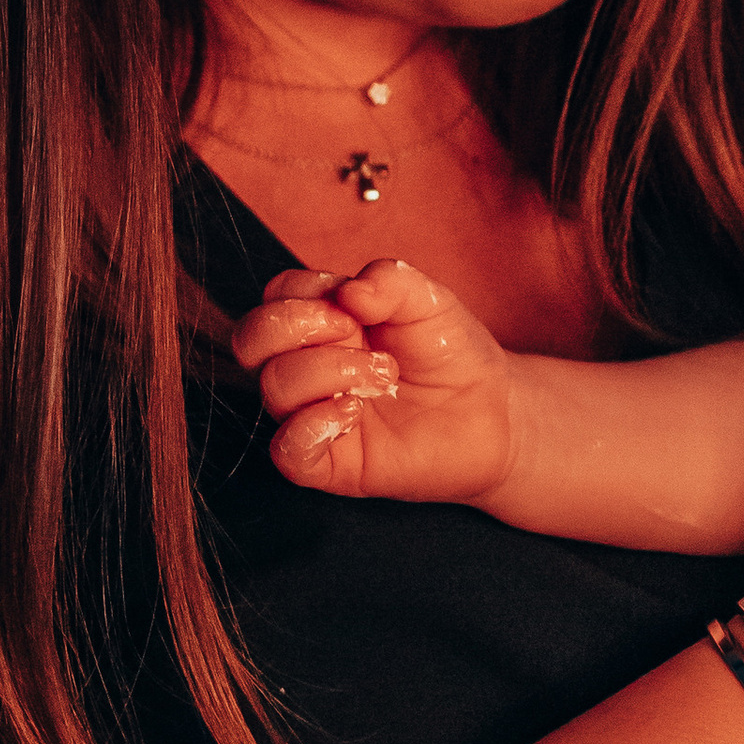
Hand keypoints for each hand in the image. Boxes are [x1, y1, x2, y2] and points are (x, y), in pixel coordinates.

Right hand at [232, 260, 514, 502]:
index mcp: (321, 323)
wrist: (492, 413)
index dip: (304, 293)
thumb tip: (348, 291)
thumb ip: (390, 280)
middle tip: (353, 332)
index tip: (356, 304)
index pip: (275, 296)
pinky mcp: (330, 462)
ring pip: (274, 387)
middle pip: (252, 338)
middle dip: (295, 326)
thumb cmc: (451, 354)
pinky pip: (285, 450)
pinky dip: (311, 426)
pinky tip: (354, 414)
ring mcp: (314, 414)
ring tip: (384, 375)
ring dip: (329, 371)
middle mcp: (308, 367)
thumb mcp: (429, 301)